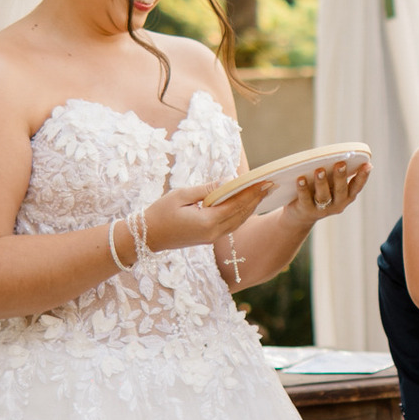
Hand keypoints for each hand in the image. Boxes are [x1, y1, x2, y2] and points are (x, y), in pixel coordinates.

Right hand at [144, 180, 271, 252]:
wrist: (147, 237)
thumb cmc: (160, 213)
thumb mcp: (181, 195)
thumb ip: (207, 189)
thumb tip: (228, 181)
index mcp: (207, 222)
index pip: (235, 205)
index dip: (251, 193)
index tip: (264, 181)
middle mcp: (213, 232)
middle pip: (241, 214)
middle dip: (256, 199)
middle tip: (270, 184)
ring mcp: (212, 238)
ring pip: (239, 221)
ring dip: (252, 207)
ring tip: (264, 193)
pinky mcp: (209, 238)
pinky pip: (231, 225)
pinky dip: (241, 214)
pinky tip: (248, 205)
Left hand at [281, 156, 370, 227]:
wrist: (301, 216)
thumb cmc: (319, 192)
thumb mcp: (331, 185)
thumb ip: (336, 174)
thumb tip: (339, 154)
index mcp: (346, 196)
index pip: (357, 186)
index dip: (363, 176)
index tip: (367, 165)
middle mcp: (338, 204)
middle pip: (340, 190)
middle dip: (341, 176)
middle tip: (341, 163)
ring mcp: (322, 209)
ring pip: (324, 195)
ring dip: (322, 182)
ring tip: (319, 170)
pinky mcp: (307, 210)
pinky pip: (305, 198)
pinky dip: (303, 188)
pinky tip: (300, 179)